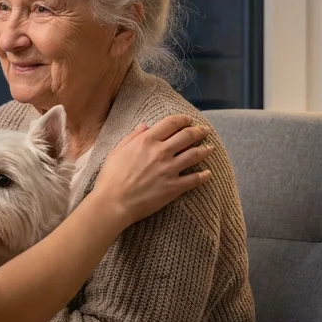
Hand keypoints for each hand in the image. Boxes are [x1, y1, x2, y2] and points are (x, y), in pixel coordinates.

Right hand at [89, 115, 212, 226]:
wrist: (113, 202)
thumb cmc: (111, 177)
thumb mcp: (117, 151)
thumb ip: (132, 137)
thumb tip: (144, 126)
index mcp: (146, 141)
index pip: (171, 123)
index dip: (182, 119)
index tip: (188, 120)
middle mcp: (160, 152)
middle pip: (186, 136)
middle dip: (198, 131)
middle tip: (204, 131)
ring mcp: (169, 169)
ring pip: (194, 154)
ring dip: (205, 150)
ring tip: (210, 148)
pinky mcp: (173, 187)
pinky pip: (194, 179)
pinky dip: (203, 176)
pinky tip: (208, 173)